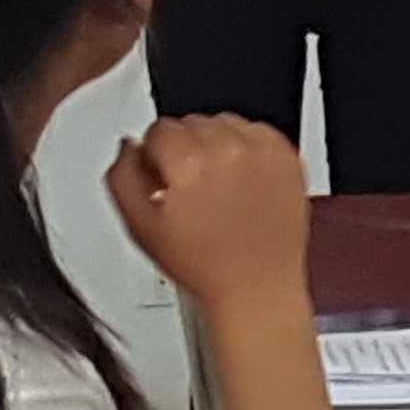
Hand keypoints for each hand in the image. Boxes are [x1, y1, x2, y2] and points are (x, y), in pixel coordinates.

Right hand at [103, 113, 309, 315]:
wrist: (258, 286)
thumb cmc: (205, 267)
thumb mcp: (141, 228)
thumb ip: (123, 177)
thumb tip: (129, 148)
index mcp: (189, 162)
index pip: (159, 129)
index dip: (155, 157)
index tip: (162, 179)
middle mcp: (229, 149)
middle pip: (191, 123)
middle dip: (185, 151)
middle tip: (189, 189)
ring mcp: (262, 150)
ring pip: (224, 123)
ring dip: (216, 147)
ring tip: (217, 189)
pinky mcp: (287, 156)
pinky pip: (257, 133)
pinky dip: (247, 151)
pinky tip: (241, 185)